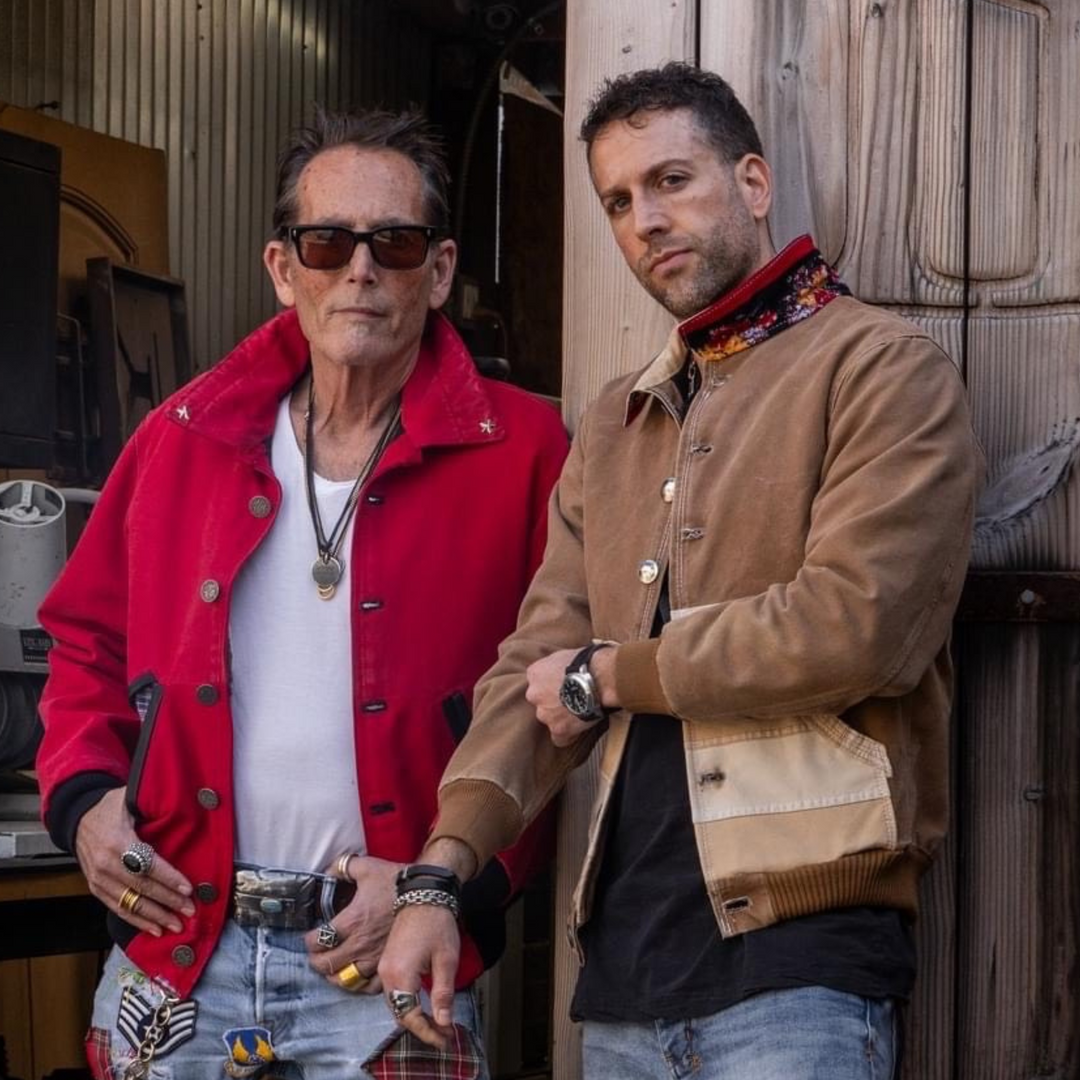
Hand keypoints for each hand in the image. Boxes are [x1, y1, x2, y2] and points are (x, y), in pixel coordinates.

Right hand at [74, 788, 193, 935]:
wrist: (76, 818)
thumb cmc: (109, 807)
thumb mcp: (129, 798)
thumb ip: (151, 806)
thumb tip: (180, 806)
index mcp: (116, 842)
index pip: (147, 864)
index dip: (168, 878)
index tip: (188, 888)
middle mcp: (105, 865)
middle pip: (141, 888)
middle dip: (168, 901)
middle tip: (190, 910)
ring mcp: (98, 880)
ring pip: (130, 903)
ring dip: (155, 916)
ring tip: (176, 925)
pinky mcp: (95, 889)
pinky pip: (117, 909)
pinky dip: (137, 921)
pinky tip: (155, 929)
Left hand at [304, 855, 401, 992]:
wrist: (425, 892)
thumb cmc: (395, 880)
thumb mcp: (365, 866)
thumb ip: (341, 867)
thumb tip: (326, 872)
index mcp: (352, 920)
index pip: (319, 941)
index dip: (309, 941)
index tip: (310, 938)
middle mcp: (361, 943)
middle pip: (328, 965)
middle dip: (317, 961)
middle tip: (317, 955)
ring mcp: (376, 957)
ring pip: (346, 980)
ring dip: (335, 976)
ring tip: (333, 968)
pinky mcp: (390, 963)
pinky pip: (370, 987)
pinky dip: (359, 985)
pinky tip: (356, 977)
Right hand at [378, 903, 460, 1049]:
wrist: (423, 895)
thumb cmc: (436, 923)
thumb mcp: (446, 960)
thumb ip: (442, 994)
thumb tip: (442, 1022)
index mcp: (400, 975)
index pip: (410, 1016)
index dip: (427, 1032)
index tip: (444, 1039)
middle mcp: (386, 974)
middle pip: (399, 1013)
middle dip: (420, 1028)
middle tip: (442, 1036)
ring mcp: (384, 967)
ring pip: (395, 1003)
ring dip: (412, 1016)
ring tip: (434, 1024)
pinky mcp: (387, 962)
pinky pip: (392, 992)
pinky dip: (405, 1003)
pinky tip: (419, 1006)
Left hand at [526, 646, 617, 747]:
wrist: (600, 677)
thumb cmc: (589, 661)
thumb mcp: (565, 654)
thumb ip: (556, 665)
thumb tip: (562, 667)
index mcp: (535, 673)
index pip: (537, 683)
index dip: (551, 686)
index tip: (562, 687)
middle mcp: (534, 693)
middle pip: (540, 701)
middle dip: (553, 702)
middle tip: (572, 699)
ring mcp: (544, 713)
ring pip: (549, 719)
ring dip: (560, 718)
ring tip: (579, 712)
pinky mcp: (558, 728)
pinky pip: (559, 738)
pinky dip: (568, 735)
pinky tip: (578, 729)